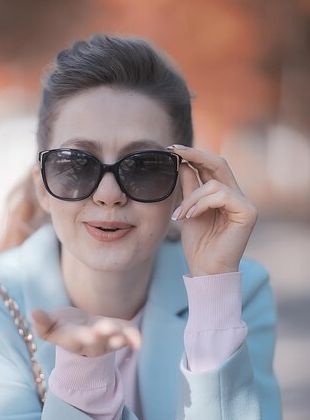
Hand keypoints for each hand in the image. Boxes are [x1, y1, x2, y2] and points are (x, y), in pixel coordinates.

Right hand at [31, 306, 140, 356]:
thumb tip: (33, 312)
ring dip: (122, 339)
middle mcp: (93, 343)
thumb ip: (42, 322)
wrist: (79, 330)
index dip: (83, 337)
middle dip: (104, 336)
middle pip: (99, 343)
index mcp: (74, 339)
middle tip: (108, 329)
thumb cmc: (62, 326)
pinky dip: (134, 337)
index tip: (87, 334)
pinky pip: (129, 335)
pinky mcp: (119, 331)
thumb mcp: (48, 326)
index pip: (79, 339)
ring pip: (115, 342)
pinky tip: (139, 340)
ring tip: (129, 339)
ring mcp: (107, 339)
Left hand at [169, 145, 257, 276]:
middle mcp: (237, 196)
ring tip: (179, 215)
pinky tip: (189, 217)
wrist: (206, 271)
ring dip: (191, 197)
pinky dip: (201, 203)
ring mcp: (245, 204)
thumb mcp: (188, 210)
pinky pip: (221, 195)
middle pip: (219, 163)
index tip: (172, 149)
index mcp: (225, 194)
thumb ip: (189, 188)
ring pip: (215, 183)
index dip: (193, 155)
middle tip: (173, 152)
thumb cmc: (199, 245)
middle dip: (194, 155)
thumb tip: (181, 163)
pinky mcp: (247, 213)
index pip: (212, 166)